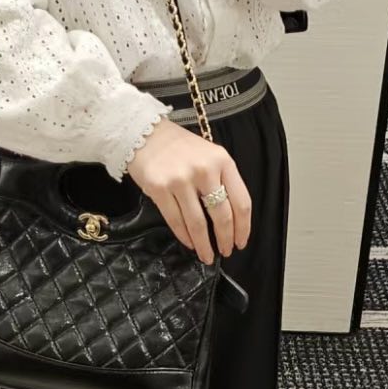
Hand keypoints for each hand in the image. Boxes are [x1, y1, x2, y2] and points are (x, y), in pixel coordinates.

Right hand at [126, 118, 251, 264]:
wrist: (144, 132)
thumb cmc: (179, 148)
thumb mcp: (209, 156)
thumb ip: (222, 181)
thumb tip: (229, 219)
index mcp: (223, 161)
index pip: (241, 201)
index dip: (243, 227)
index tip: (241, 242)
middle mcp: (204, 170)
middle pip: (222, 216)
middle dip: (225, 239)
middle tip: (225, 252)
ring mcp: (181, 179)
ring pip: (198, 223)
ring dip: (204, 245)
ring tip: (207, 256)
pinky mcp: (160, 188)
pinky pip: (176, 220)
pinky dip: (185, 236)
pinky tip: (189, 243)